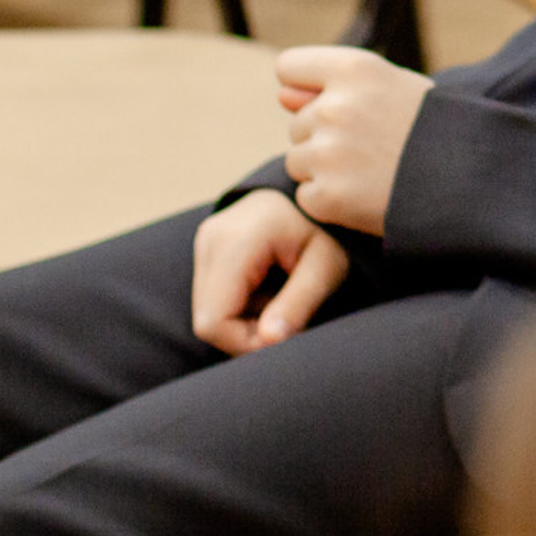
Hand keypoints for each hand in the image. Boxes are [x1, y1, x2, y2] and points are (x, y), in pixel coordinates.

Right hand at [192, 189, 348, 355]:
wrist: (322, 192)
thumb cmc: (330, 228)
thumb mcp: (327, 266)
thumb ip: (299, 303)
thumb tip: (268, 341)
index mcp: (236, 240)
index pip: (214, 322)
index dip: (245, 343)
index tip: (284, 337)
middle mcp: (210, 238)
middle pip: (207, 319)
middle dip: (246, 332)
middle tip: (286, 320)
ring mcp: (205, 240)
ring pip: (208, 310)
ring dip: (244, 318)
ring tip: (280, 299)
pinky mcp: (208, 245)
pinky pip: (213, 295)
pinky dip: (240, 304)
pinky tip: (268, 289)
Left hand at [279, 44, 431, 237]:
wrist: (472, 181)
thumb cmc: (435, 128)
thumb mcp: (394, 88)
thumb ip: (332, 86)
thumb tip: (280, 96)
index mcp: (354, 69)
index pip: (289, 67)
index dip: (307, 87)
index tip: (331, 101)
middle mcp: (335, 107)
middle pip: (297, 123)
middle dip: (324, 137)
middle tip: (374, 147)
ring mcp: (328, 154)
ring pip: (298, 161)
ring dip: (325, 171)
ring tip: (372, 172)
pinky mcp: (326, 197)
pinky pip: (307, 196)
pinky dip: (331, 202)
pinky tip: (367, 197)